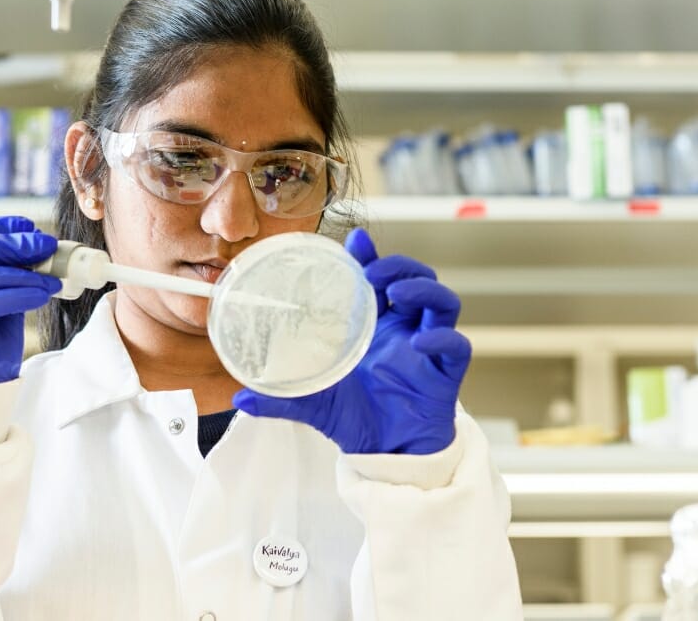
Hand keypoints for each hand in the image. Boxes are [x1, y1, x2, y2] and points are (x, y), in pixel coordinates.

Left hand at [233, 228, 469, 454]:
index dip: (371, 257)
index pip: (379, 280)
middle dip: (400, 266)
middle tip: (375, 273)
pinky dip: (442, 338)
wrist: (384, 456)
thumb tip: (240, 397)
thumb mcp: (312, 403)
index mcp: (375, 327)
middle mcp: (404, 331)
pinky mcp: (445, 373)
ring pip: (443, 301)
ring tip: (397, 293)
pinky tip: (421, 342)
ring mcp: (427, 349)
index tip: (357, 241)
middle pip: (417, 280)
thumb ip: (279, 398)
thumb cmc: (355, 420)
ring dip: (423, 289)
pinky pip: (457, 346)